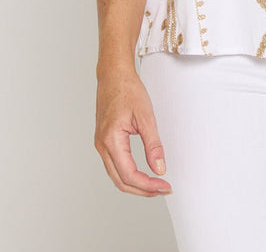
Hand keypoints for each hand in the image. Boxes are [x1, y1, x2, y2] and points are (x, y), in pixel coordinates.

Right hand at [94, 67, 171, 196]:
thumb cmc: (127, 89)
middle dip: (142, 189)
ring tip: (155, 184)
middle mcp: (102, 145)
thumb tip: (159, 168)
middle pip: (120, 181)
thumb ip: (153, 144)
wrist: (114, 75)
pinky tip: (141, 173)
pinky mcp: (103, 141)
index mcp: (111, 140)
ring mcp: (100, 144)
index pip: (129, 174)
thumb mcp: (146, 116)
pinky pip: (114, 166)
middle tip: (162, 189)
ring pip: (116, 175)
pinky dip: (128, 174)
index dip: (148, 185)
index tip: (164, 185)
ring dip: (135, 184)